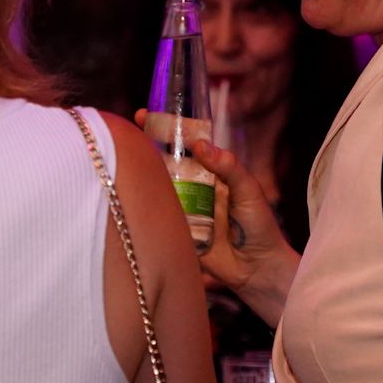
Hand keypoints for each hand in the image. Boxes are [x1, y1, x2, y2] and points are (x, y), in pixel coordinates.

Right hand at [134, 111, 298, 322]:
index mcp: (209, 172)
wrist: (258, 268)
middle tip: (124, 137)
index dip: (165, 129)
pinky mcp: (175, 232)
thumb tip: (200, 144)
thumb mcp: (249, 190)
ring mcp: (181, 209)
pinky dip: (145, 211)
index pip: (185, 145)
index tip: (145, 115)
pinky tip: (130, 202)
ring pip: (156, 190)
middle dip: (143, 149)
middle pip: (163, 164)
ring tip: (123, 166)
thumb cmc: (259, 225)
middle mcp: (192, 188)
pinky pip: (157, 218)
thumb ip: (228, 167)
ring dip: (140, 179)